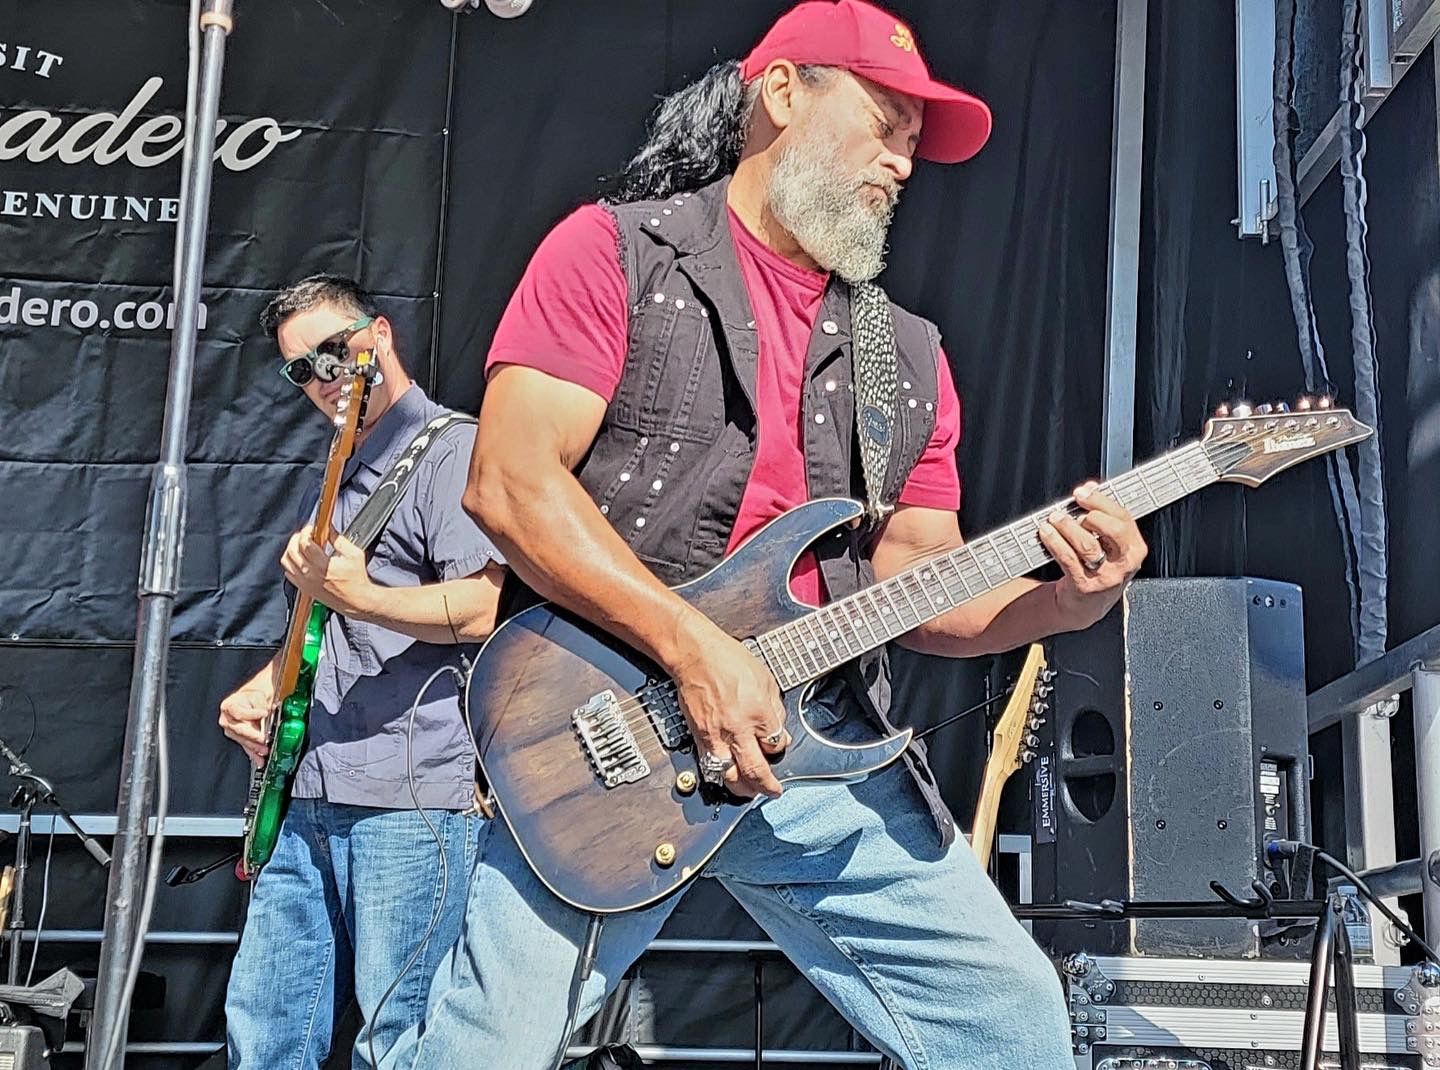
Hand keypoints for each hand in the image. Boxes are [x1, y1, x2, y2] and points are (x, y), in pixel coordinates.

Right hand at [219, 684, 272, 766]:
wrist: (255, 699)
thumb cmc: (255, 696)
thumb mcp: (259, 696)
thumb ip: (261, 706)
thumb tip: (266, 716)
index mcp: (229, 705)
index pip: (238, 712)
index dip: (251, 714)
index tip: (264, 713)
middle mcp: (227, 719)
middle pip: (238, 729)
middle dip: (252, 736)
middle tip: (263, 739)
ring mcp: (231, 730)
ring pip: (241, 740)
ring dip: (254, 747)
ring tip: (264, 750)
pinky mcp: (238, 738)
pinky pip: (245, 746)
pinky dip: (253, 754)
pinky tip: (259, 759)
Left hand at [281, 526, 376, 617]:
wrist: (356, 600)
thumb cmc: (357, 580)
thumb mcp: (354, 554)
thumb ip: (339, 540)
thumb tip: (329, 530)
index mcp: (323, 565)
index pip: (304, 543)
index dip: (306, 532)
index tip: (312, 529)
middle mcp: (311, 574)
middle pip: (292, 550)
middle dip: (297, 538)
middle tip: (305, 535)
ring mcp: (305, 582)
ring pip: (286, 561)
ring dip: (291, 550)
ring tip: (301, 546)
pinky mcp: (304, 588)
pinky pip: (288, 573)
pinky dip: (291, 564)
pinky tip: (300, 560)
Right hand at [669, 621, 789, 799]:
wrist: (695, 655)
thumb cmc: (727, 659)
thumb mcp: (765, 678)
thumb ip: (775, 708)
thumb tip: (779, 729)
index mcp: (759, 712)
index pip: (776, 744)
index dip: (779, 748)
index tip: (777, 745)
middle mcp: (738, 728)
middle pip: (756, 770)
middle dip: (767, 786)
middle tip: (773, 791)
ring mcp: (717, 735)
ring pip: (731, 776)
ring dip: (743, 789)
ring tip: (751, 791)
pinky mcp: (699, 736)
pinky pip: (711, 766)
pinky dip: (721, 776)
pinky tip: (727, 778)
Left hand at [1039, 481, 1147, 627]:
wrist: (1086, 605)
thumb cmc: (1099, 568)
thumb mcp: (1109, 544)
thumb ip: (1102, 515)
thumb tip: (1090, 488)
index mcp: (1134, 548)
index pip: (1124, 518)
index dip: (1102, 501)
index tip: (1084, 492)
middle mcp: (1124, 563)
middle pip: (1113, 530)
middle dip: (1091, 513)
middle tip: (1073, 505)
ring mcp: (1105, 576)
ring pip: (1088, 545)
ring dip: (1068, 527)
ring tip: (1054, 518)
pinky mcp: (1084, 586)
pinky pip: (1068, 559)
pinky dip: (1055, 542)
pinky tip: (1046, 532)